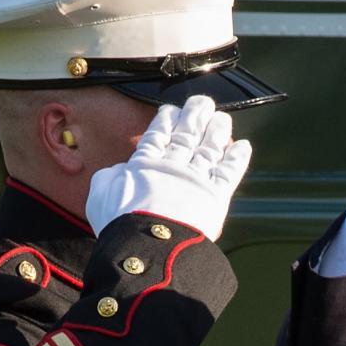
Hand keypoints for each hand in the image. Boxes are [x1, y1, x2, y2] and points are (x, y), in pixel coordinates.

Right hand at [86, 94, 253, 239]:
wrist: (147, 243)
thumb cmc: (120, 222)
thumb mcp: (101, 193)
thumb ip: (111, 177)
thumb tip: (120, 171)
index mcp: (145, 164)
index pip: (158, 136)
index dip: (166, 120)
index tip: (172, 109)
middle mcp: (173, 167)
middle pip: (187, 135)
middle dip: (195, 116)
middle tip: (203, 102)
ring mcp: (196, 179)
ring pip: (210, 149)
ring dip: (218, 131)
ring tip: (223, 118)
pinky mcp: (216, 195)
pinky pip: (230, 172)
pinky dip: (237, 158)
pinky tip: (244, 146)